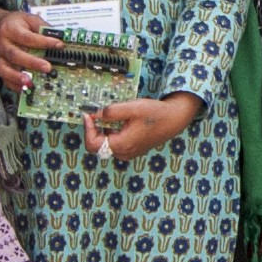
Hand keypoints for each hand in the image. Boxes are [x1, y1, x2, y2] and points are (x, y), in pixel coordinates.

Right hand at [0, 7, 51, 94]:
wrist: (2, 26)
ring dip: (17, 77)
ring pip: (4, 69)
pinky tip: (24, 88)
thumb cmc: (19, 24)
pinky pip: (4, 78)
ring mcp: (0, 56)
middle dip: (32, 62)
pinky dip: (13, 85)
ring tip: (30, 82)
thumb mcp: (30, 19)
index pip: (26, 37)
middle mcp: (2, 43)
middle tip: (47, 67)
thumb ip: (43, 27)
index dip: (42, 42)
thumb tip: (59, 37)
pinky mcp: (0, 66)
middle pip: (14, 54)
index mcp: (11, 29)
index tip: (58, 45)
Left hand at [83, 93, 198, 163]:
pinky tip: (118, 122)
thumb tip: (94, 115)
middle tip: (95, 115)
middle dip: (94, 130)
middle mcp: (123, 153)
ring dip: (103, 131)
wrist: (174, 119)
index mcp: (122, 145)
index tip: (87, 115)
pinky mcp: (132, 150)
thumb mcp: (131, 108)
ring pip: (106, 145)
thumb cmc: (155, 113)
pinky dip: (111, 133)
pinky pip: (115, 144)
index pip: (93, 144)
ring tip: (108, 116)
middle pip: (97, 146)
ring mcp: (128, 153)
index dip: (87, 129)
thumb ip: (110, 112)